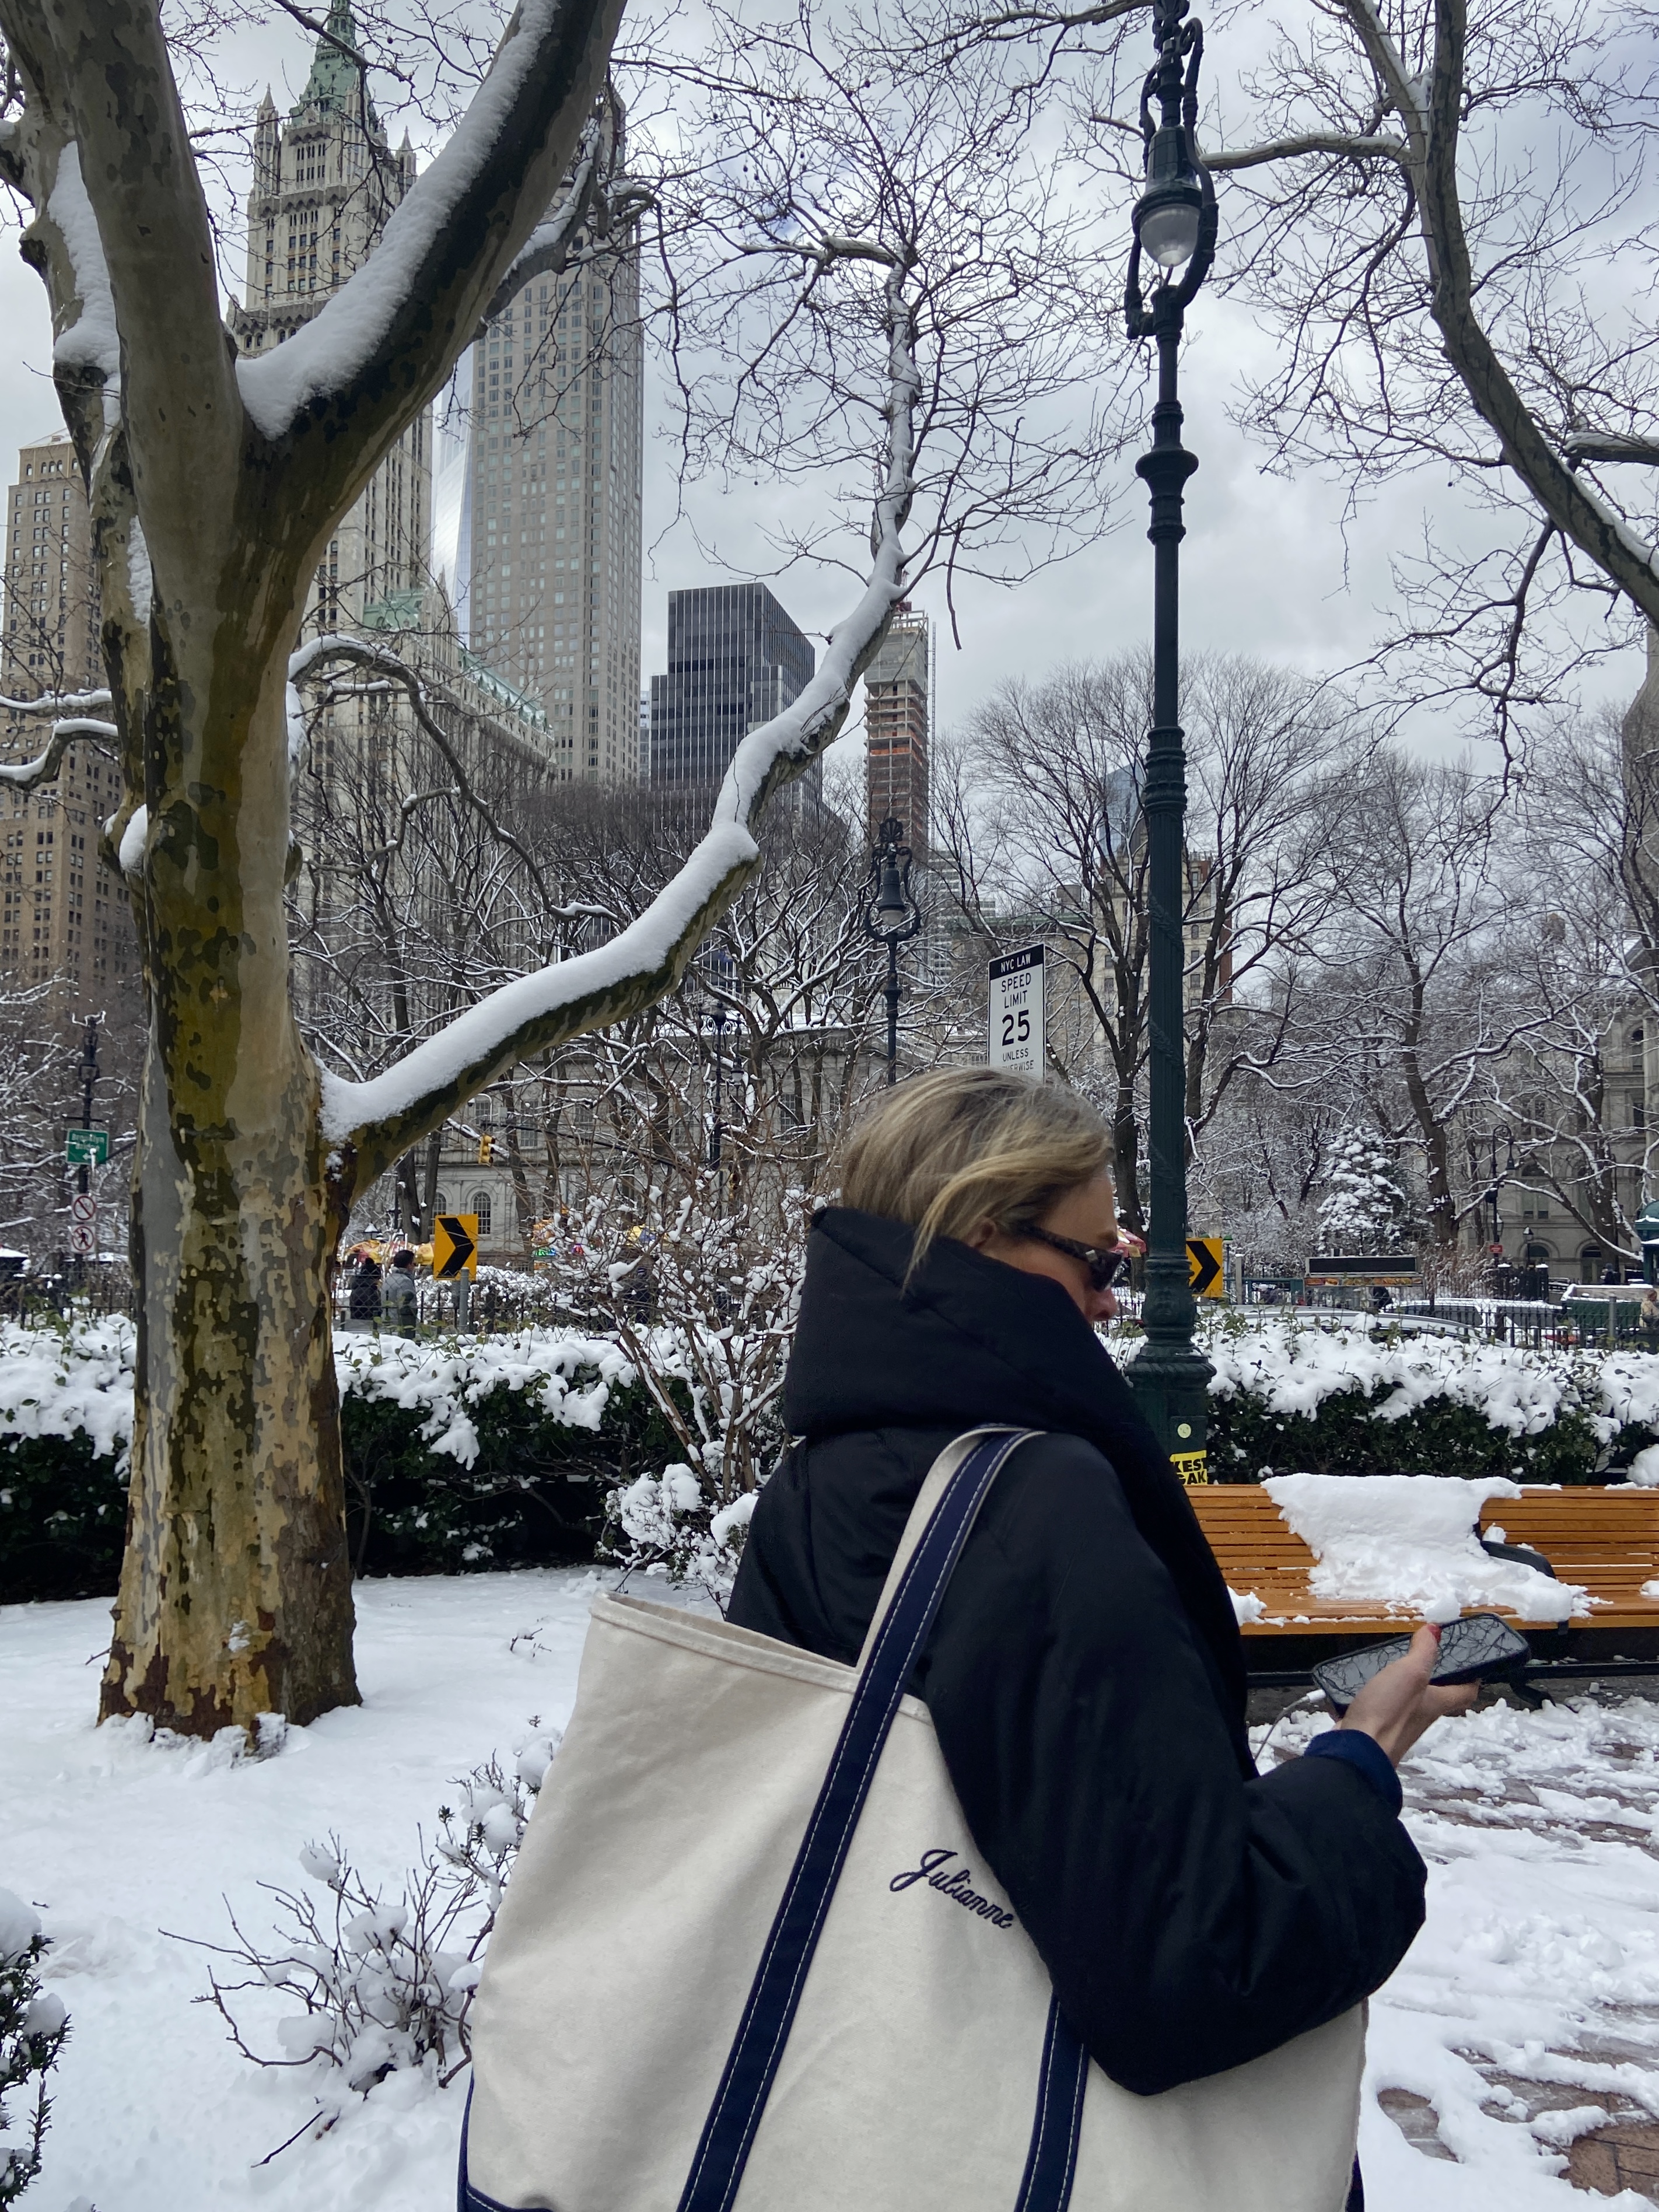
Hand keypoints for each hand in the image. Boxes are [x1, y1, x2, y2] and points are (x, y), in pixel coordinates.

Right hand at [1339, 1624, 1478, 1766]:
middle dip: (1435, 1678)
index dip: (1471, 1678)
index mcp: (1436, 1703)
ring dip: (1406, 1685)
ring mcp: (1398, 1724)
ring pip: (1410, 1702)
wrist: (1356, 1750)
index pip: (1465, 1693)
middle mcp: (1421, 1716)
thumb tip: (1437, 1630)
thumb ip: (1423, 1651)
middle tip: (1427, 1655)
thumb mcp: (1410, 1674)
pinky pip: (1384, 1707)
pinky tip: (1368, 1683)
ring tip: (1395, 1664)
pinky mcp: (1375, 1726)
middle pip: (1437, 1697)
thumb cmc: (1388, 1712)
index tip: (1471, 1662)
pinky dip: (1381, 1694)